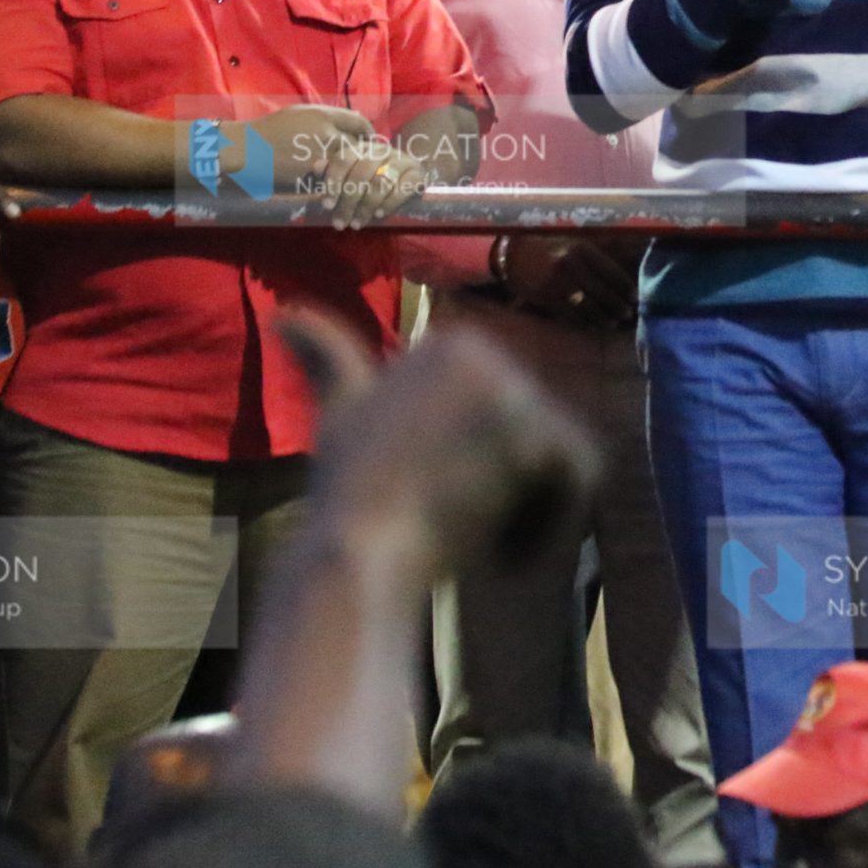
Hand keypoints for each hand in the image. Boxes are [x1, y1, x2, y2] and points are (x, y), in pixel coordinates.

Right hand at [246, 104, 375, 190]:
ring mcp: (321, 156)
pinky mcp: (312, 177)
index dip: (368, 133)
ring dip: (355, 175)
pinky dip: (339, 188)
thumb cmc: (269, 131)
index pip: (360, 122)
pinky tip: (339, 191)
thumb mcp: (298, 114)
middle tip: (367, 166)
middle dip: (365, 157)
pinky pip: (334, 183)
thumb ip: (325, 118)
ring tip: (355, 182)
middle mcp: (326, 133)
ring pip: (350, 167)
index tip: (370, 142)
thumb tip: (352, 119)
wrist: (244, 150)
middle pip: (360, 147)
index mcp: (322, 115)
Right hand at [282, 310, 599, 573]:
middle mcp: (490, 351)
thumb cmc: (347, 496)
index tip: (429, 492)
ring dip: (528, 512)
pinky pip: (581, 488)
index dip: (479, 469)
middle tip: (447, 521)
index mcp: (454, 341)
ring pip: (561, 463)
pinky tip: (497, 554)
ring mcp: (515, 391)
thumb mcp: (338, 411)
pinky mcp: (539, 438)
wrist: (356, 556)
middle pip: (538, 437)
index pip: (510, 417)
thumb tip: (286, 312)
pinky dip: (548, 532)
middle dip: (505, 491)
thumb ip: (329, 359)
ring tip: (470, 537)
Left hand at [315, 133, 432, 231]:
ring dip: (366, 206)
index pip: (343, 159)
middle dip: (348, 202)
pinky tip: (379, 214)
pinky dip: (390, 203)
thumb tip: (316, 168)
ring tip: (357, 224)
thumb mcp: (352, 172)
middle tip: (341, 223)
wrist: (411, 174)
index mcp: (362, 148)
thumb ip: (334, 171)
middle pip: (361, 173)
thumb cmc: (374, 176)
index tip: (327, 205)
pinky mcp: (417, 173)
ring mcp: (401, 160)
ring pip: (380, 182)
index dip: (334, 182)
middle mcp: (381, 150)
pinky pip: (403, 188)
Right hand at [499, 235, 640, 326]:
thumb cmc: (550, 247)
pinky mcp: (548, 299)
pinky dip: (586, 322)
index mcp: (581, 249)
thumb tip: (623, 279)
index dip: (626, 288)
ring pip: (589, 307)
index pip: (611, 273)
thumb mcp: (575, 244)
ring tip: (614, 322)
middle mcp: (571, 265)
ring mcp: (558, 284)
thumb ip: (597, 259)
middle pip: (603, 292)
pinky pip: (573, 315)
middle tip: (628, 313)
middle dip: (618, 306)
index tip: (634, 297)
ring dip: (605, 317)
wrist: (514, 254)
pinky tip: (595, 324)